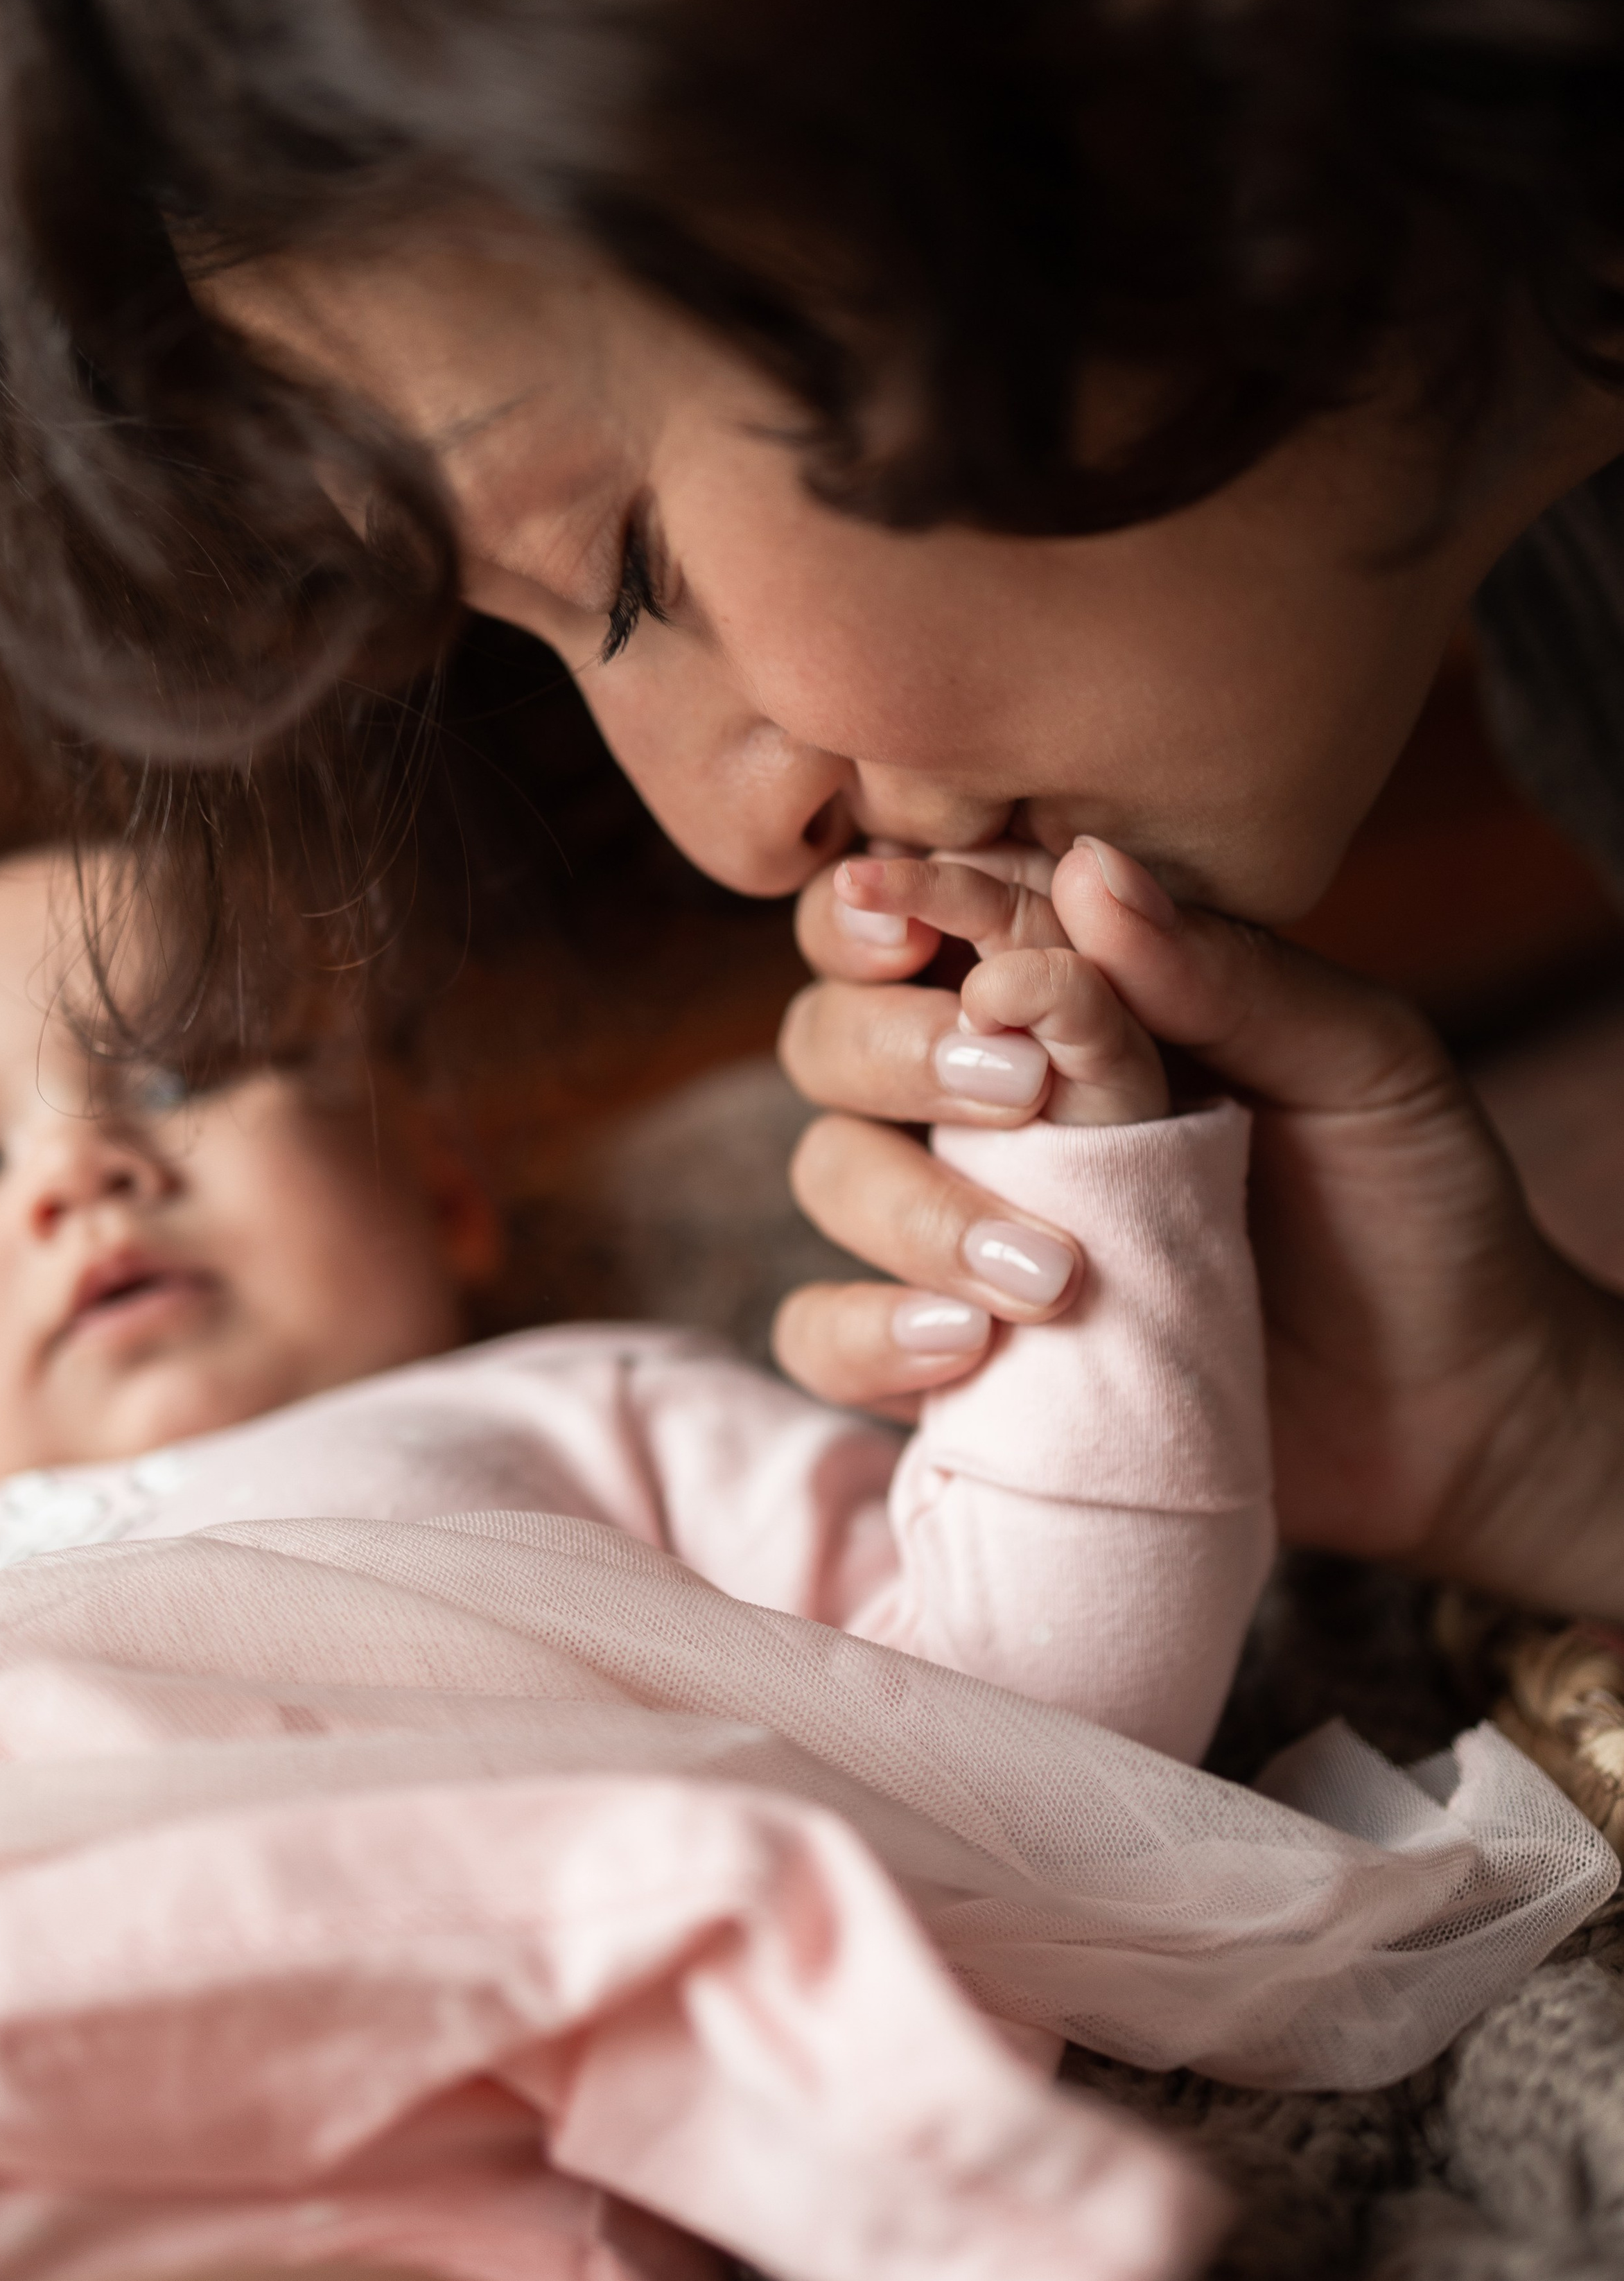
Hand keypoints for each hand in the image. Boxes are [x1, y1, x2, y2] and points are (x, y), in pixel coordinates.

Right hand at [780, 836, 1623, 1614]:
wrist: (1457, 1409)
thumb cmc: (1413, 1202)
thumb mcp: (1359, 1062)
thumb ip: (1225, 971)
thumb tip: (1091, 871)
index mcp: (1072, 990)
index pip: (925, 912)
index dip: (886, 905)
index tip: (907, 927)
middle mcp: (989, 1095)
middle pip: (833, 1028)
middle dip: (892, 1048)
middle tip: (1014, 1088)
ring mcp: (960, 1226)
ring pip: (827, 1170)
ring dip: (905, 1209)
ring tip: (1048, 1271)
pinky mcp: (949, 1361)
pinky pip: (823, 1336)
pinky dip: (865, 1336)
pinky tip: (966, 1350)